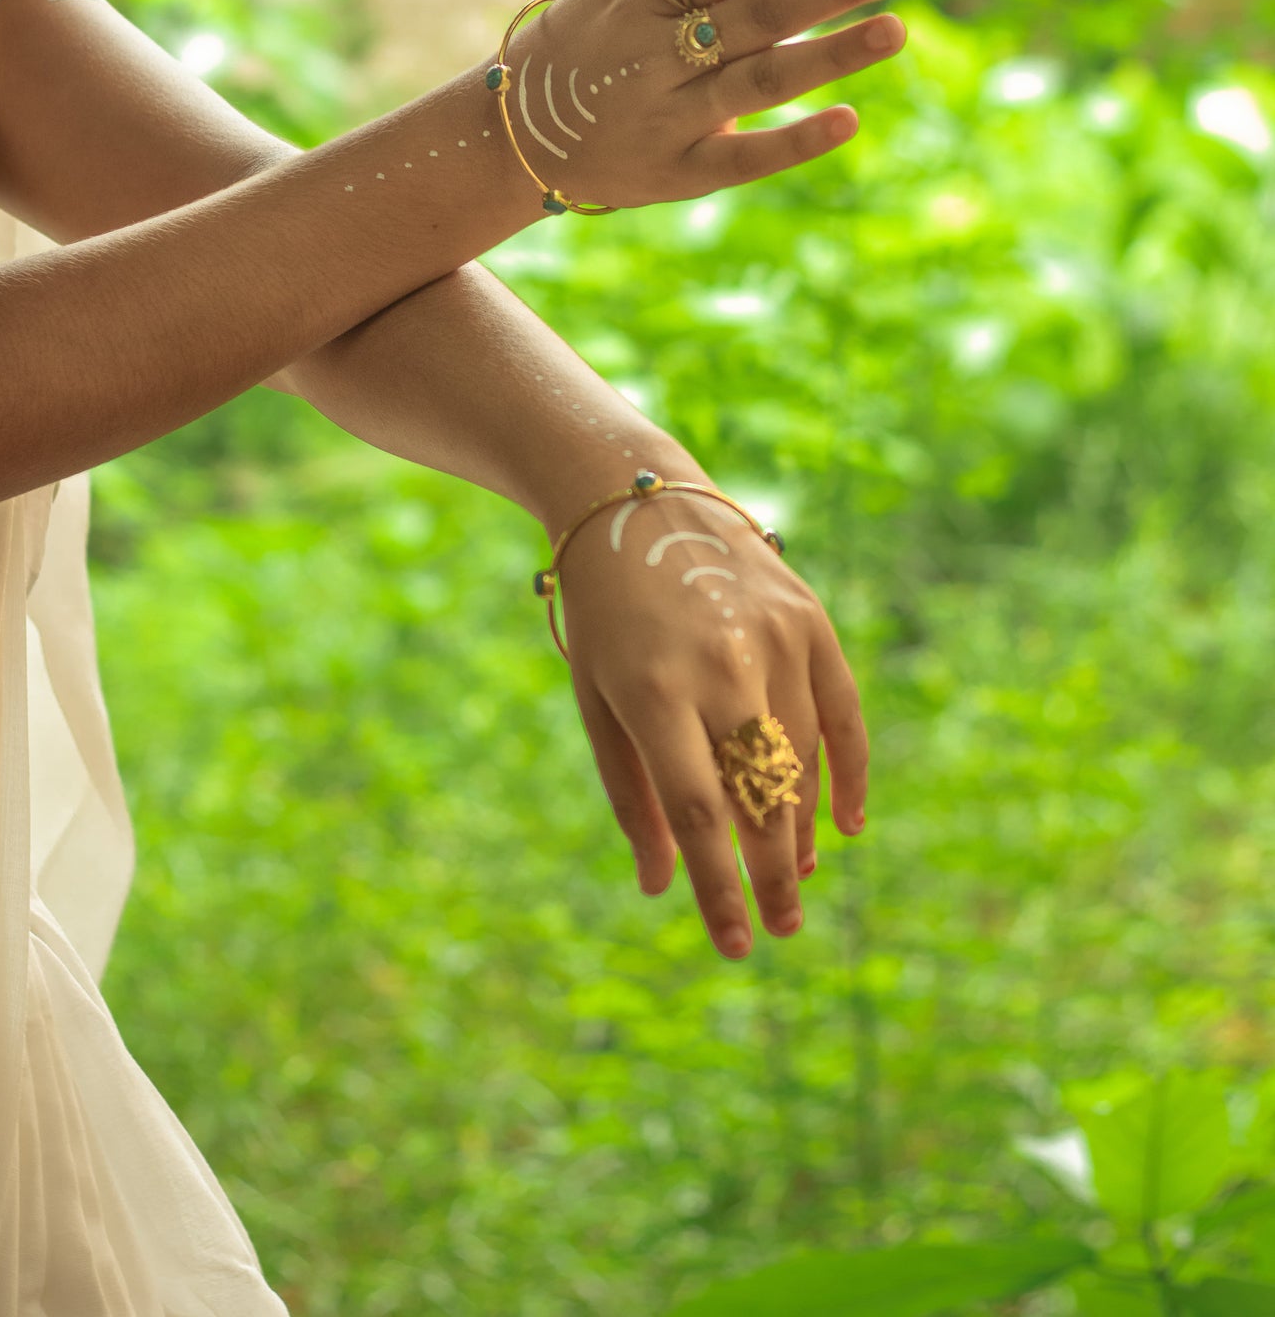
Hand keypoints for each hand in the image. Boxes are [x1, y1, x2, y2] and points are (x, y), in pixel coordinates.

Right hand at [509, 0, 919, 208]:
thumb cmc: (585, 52)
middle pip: (760, 15)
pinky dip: (793, 141)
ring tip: (896, 27)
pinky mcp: (674, 176)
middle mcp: (655, 56)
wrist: (509, 139)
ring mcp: (666, 119)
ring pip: (761, 82)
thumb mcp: (621, 0)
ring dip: (831, 53)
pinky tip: (848, 120)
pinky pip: (741, 160)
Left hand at [555, 481, 867, 956]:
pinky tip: (847, 824)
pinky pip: (843, 712)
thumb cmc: (605, 614)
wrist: (636, 501)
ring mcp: (773, 638)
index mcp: (653, 693)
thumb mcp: (598, 702)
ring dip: (802, 830)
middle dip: (772, 876)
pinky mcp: (808, 618)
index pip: (701, 817)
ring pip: (803, 762)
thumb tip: (665, 885)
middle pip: (761, 799)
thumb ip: (633, 796)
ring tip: (794, 878)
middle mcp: (720, 666)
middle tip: (782, 928)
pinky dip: (850, 772)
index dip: (722, 891)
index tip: (737, 947)